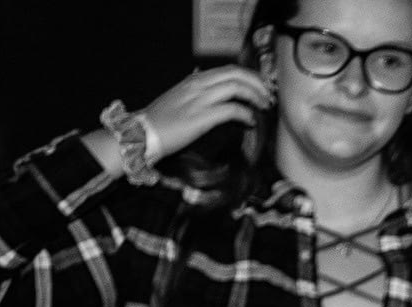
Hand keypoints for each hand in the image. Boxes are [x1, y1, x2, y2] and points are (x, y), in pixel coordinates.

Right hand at [137, 67, 270, 163]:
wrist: (143, 133)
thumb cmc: (162, 120)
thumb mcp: (180, 96)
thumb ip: (196, 88)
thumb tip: (209, 81)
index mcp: (195, 80)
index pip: (229, 69)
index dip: (250, 76)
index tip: (262, 87)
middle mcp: (198, 84)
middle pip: (236, 74)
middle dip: (258, 84)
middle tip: (268, 96)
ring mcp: (199, 99)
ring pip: (236, 88)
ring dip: (256, 97)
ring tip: (263, 108)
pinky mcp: (201, 117)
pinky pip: (231, 110)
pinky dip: (246, 114)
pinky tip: (250, 122)